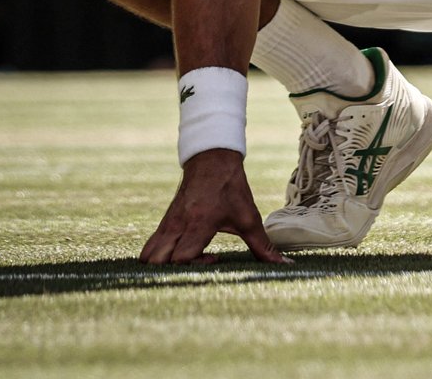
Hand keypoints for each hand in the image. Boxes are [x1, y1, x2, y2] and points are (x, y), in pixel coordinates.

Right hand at [139, 148, 288, 264]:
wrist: (212, 158)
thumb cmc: (230, 187)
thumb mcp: (249, 216)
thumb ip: (263, 246)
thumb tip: (283, 264)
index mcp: (198, 222)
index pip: (180, 258)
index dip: (194, 266)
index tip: (214, 259)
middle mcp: (177, 224)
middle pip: (155, 261)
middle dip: (171, 272)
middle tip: (196, 264)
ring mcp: (167, 223)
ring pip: (147, 255)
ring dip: (162, 265)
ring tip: (186, 260)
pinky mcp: (164, 222)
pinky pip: (150, 246)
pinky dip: (159, 256)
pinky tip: (180, 253)